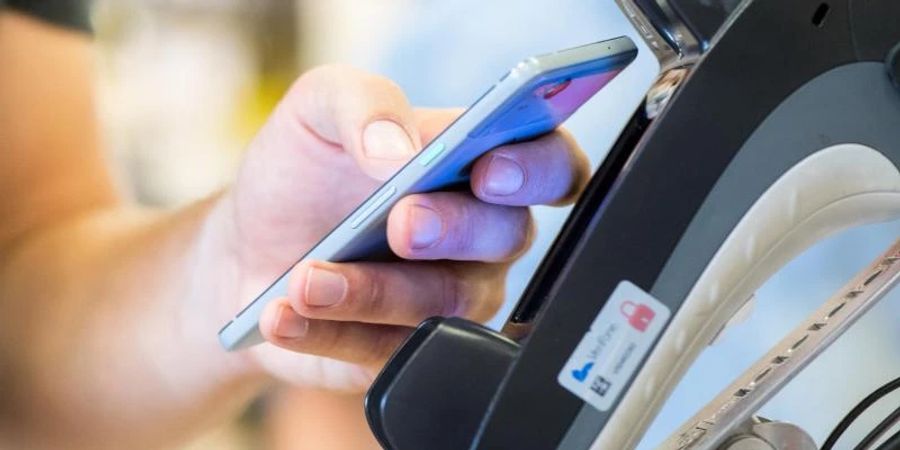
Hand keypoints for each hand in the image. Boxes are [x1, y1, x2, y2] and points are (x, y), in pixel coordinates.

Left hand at [208, 65, 589, 390]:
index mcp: (476, 163)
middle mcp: (478, 236)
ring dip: (373, 290)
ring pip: (445, 303)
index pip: (550, 164)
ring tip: (305, 279)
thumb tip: (400, 147)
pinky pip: (385, 352)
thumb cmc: (301, 170)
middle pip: (508, 236)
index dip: (539, 170)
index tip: (490, 170)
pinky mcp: (406, 349)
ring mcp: (448, 298)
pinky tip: (282, 314)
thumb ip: (363, 103)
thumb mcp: (317, 110)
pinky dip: (328, 332)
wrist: (247, 242)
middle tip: (402, 222)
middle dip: (456, 229)